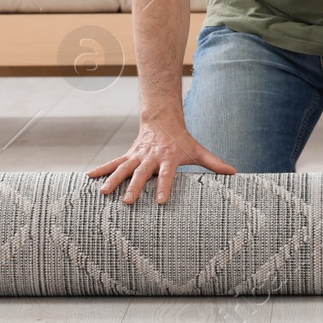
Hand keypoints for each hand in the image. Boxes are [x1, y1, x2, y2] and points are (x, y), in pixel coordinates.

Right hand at [84, 116, 234, 204]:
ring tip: (103, 193)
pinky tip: (88, 178)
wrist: (163, 120)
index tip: (160, 201)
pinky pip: (113, 163)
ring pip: (123, 167)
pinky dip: (101, 169)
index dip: (164, 187)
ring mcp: (137, 155)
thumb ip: (214, 163)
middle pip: (142, 173)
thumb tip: (234, 173)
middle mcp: (151, 157)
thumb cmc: (182, 141)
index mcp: (168, 158)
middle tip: (127, 201)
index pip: (167, 175)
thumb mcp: (198, 150)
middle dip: (134, 187)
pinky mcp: (128, 155)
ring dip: (112, 179)